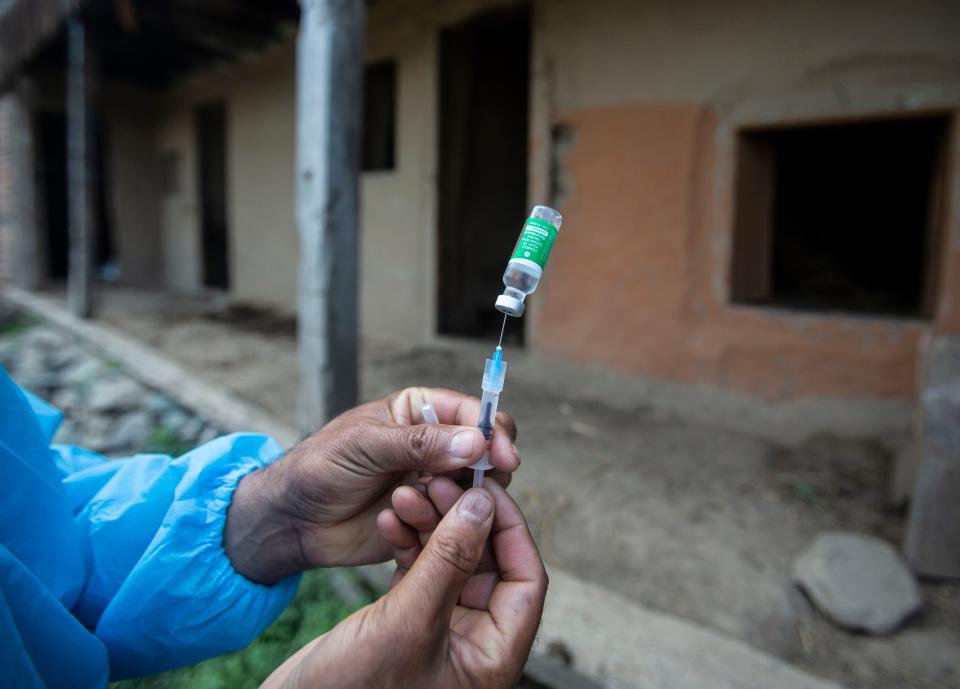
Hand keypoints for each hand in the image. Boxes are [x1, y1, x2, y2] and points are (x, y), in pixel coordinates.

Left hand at [224, 388, 519, 582]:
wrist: (293, 520)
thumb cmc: (320, 467)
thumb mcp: (366, 445)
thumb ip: (420, 443)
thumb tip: (476, 441)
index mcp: (419, 411)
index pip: (472, 414)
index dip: (492, 431)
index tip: (503, 455)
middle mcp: (432, 445)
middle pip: (485, 451)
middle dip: (489, 469)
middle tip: (487, 486)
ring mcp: (433, 482)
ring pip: (476, 489)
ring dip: (463, 499)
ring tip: (433, 507)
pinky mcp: (429, 518)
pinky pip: (455, 520)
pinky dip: (446, 524)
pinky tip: (418, 527)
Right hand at [260, 480, 547, 688]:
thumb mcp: (408, 622)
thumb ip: (449, 560)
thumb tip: (482, 505)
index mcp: (492, 655)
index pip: (525, 579)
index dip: (510, 528)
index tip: (483, 487)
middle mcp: (473, 643)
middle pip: (487, 562)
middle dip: (462, 518)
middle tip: (437, 480)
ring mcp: (439, 632)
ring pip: (450, 560)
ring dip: (431, 524)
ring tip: (404, 492)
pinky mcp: (405, 623)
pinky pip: (419, 571)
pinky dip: (407, 542)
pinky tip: (390, 517)